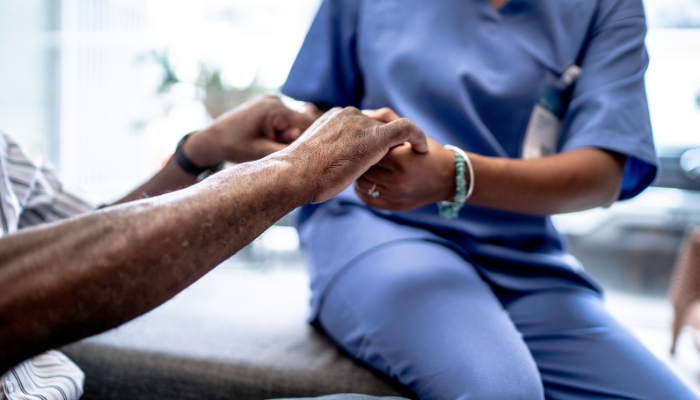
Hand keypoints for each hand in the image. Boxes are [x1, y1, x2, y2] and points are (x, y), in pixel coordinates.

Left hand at [183, 95, 317, 165]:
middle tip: (283, 149)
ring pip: (294, 120)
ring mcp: (271, 99)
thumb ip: (288, 149)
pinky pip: (284, 118)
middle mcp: (275, 100)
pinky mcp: (268, 103)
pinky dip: (282, 130)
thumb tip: (312, 150)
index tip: (323, 151)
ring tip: (271, 143)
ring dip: (289, 134)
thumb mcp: (262, 153)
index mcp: (275, 110)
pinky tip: (268, 138)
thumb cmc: (235, 147)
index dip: (317, 137)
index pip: (309, 122)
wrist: (212, 139)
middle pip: (302, 121)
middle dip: (298, 137)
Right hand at [277, 107, 427, 203]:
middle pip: (377, 123)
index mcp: (335, 117)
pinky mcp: (375, 137)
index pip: (361, 123)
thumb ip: (325, 153)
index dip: (370, 137)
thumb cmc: (298, 174)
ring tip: (412, 154)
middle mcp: (350, 114)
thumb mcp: (311, 157)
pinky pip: (406, 129)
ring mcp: (362, 124)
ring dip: (402, 141)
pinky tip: (422, 149)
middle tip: (401, 155)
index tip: (377, 153)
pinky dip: (416, 136)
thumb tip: (324, 165)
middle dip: (387, 139)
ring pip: (391, 127)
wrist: (296, 174)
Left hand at [355, 108, 456, 211]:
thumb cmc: (428, 151)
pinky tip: (367, 181)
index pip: (369, 150)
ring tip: (362, 166)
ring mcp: (397, 196)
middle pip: (364, 168)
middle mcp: (399, 180)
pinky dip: (362, 190)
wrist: (449, 178)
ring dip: (359, 175)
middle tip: (358, 153)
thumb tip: (363, 113)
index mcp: (402, 159)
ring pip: (362, 185)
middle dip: (359, 159)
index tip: (363, 140)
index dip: (364, 144)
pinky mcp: (395, 207)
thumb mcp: (413, 132)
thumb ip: (388, 119)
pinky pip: (367, 199)